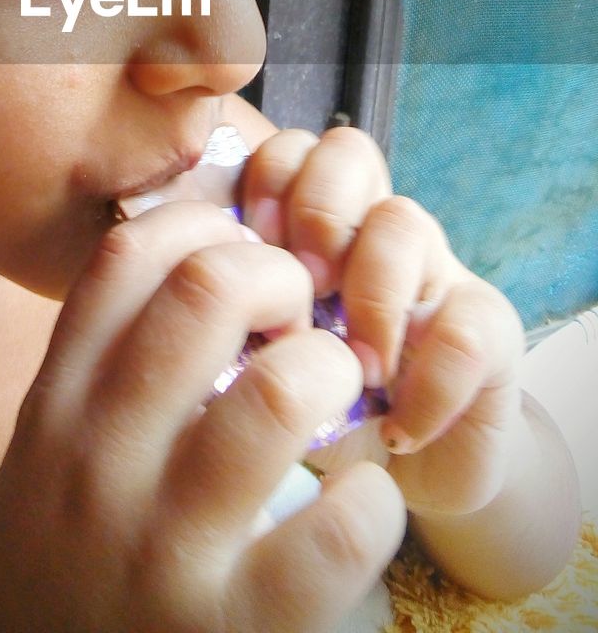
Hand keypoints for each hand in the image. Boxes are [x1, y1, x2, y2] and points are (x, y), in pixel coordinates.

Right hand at [0, 201, 404, 632]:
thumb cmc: (51, 577)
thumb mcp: (40, 465)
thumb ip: (97, 380)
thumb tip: (197, 280)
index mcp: (52, 409)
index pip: (124, 258)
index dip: (200, 221)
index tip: (238, 242)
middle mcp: (98, 461)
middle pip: (206, 291)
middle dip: (278, 276)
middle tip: (302, 312)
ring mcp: (163, 548)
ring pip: (277, 391)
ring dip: (332, 371)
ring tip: (336, 396)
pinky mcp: (230, 631)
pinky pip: (337, 528)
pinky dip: (372, 500)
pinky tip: (360, 504)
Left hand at [239, 120, 525, 519]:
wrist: (393, 491)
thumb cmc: (296, 419)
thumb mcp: (244, 363)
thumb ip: (214, 310)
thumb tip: (158, 266)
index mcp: (302, 230)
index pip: (289, 151)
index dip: (267, 180)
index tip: (247, 245)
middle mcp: (365, 234)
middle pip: (349, 153)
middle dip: (317, 208)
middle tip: (302, 287)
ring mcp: (428, 277)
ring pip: (405, 220)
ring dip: (370, 291)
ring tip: (353, 367)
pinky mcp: (484, 339)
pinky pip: (467, 326)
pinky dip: (430, 382)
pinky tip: (398, 428)